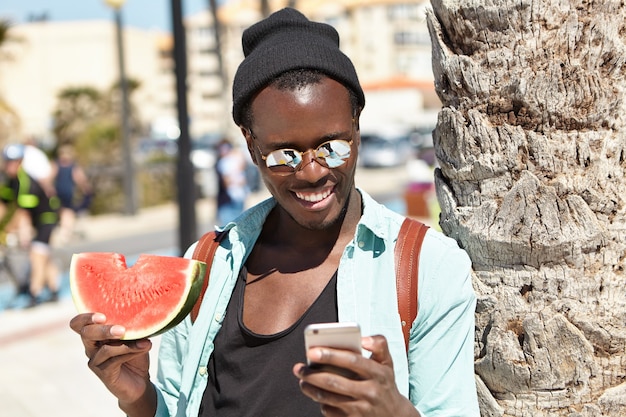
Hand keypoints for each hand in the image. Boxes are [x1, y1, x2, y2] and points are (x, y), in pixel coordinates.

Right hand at [69, 313, 155, 415]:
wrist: (139, 380)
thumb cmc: (135, 353)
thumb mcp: (133, 336)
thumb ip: (131, 326)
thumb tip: (142, 313)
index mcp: (94, 334)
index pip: (78, 324)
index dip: (85, 318)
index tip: (102, 316)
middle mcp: (91, 347)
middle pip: (86, 334)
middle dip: (103, 330)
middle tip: (121, 330)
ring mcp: (95, 361)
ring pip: (105, 349)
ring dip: (126, 344)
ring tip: (144, 341)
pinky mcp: (104, 373)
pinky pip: (114, 360)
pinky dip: (131, 352)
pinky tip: (145, 347)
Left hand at [293, 335, 419, 416]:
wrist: (394, 415)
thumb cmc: (384, 383)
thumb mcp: (387, 362)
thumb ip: (379, 344)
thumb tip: (363, 339)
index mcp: (378, 373)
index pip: (352, 361)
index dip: (331, 355)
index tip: (312, 351)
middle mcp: (370, 391)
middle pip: (335, 382)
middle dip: (313, 374)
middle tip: (299, 368)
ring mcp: (361, 408)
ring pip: (329, 398)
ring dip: (311, 389)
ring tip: (302, 379)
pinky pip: (330, 411)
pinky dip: (320, 402)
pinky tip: (315, 393)